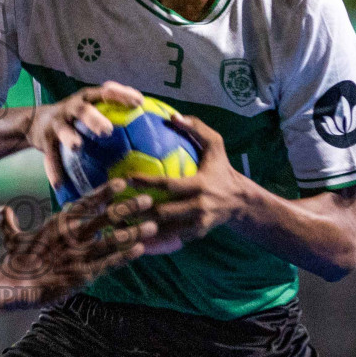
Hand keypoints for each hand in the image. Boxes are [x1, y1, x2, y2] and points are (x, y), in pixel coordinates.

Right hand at [0, 179, 156, 304]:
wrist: (11, 286)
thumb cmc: (13, 262)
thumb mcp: (11, 237)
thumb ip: (10, 221)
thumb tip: (3, 209)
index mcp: (58, 223)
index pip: (86, 203)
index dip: (105, 192)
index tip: (123, 182)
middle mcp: (71, 236)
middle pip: (105, 217)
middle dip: (128, 208)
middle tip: (148, 199)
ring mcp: (78, 255)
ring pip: (112, 240)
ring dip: (134, 232)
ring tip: (153, 225)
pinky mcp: (82, 275)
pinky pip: (108, 263)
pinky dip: (125, 256)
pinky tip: (141, 250)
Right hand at [26, 81, 143, 187]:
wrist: (36, 122)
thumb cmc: (77, 118)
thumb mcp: (94, 110)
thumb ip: (117, 115)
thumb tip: (154, 127)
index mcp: (88, 98)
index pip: (107, 92)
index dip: (122, 95)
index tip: (139, 103)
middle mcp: (72, 108)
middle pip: (83, 110)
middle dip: (94, 118)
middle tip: (107, 131)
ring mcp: (57, 123)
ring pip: (63, 130)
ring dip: (69, 136)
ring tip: (76, 146)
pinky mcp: (45, 141)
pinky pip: (50, 158)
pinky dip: (55, 171)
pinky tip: (60, 185)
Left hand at [130, 112, 251, 243]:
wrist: (241, 202)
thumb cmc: (222, 169)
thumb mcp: (216, 145)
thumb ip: (197, 128)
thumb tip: (172, 115)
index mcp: (200, 185)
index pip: (168, 184)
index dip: (146, 182)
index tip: (126, 178)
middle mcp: (198, 207)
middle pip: (162, 213)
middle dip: (138, 212)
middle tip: (114, 208)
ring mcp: (197, 224)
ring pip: (164, 231)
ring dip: (141, 230)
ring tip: (118, 226)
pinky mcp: (196, 235)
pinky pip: (171, 240)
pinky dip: (153, 241)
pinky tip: (132, 240)